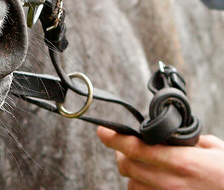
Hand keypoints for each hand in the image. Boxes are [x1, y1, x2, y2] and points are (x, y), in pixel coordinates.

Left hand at [97, 126, 223, 189]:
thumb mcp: (212, 149)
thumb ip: (186, 140)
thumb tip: (167, 134)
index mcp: (180, 162)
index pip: (135, 148)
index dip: (114, 137)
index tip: (103, 130)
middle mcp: (170, 184)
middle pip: (127, 167)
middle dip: (121, 152)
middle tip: (125, 144)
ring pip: (132, 185)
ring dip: (131, 172)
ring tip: (141, 163)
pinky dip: (141, 187)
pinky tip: (149, 180)